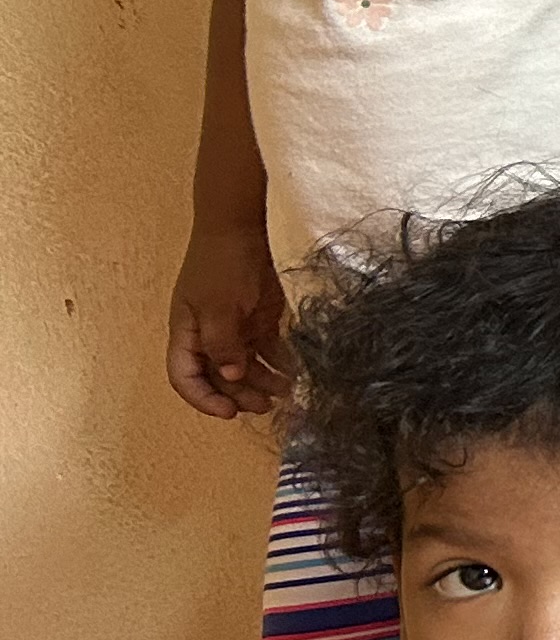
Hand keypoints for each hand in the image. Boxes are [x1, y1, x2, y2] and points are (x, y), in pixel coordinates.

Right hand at [169, 223, 290, 419]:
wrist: (242, 227)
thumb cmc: (222, 264)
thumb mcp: (217, 304)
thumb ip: (222, 343)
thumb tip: (229, 376)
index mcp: (186, 333)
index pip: (185, 377)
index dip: (203, 399)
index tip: (229, 412)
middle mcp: (208, 335)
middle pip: (218, 377)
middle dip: (239, 395)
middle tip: (265, 406)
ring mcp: (234, 328)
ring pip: (245, 366)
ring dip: (262, 382)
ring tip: (286, 392)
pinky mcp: (259, 319)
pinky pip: (267, 350)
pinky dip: (278, 362)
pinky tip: (294, 372)